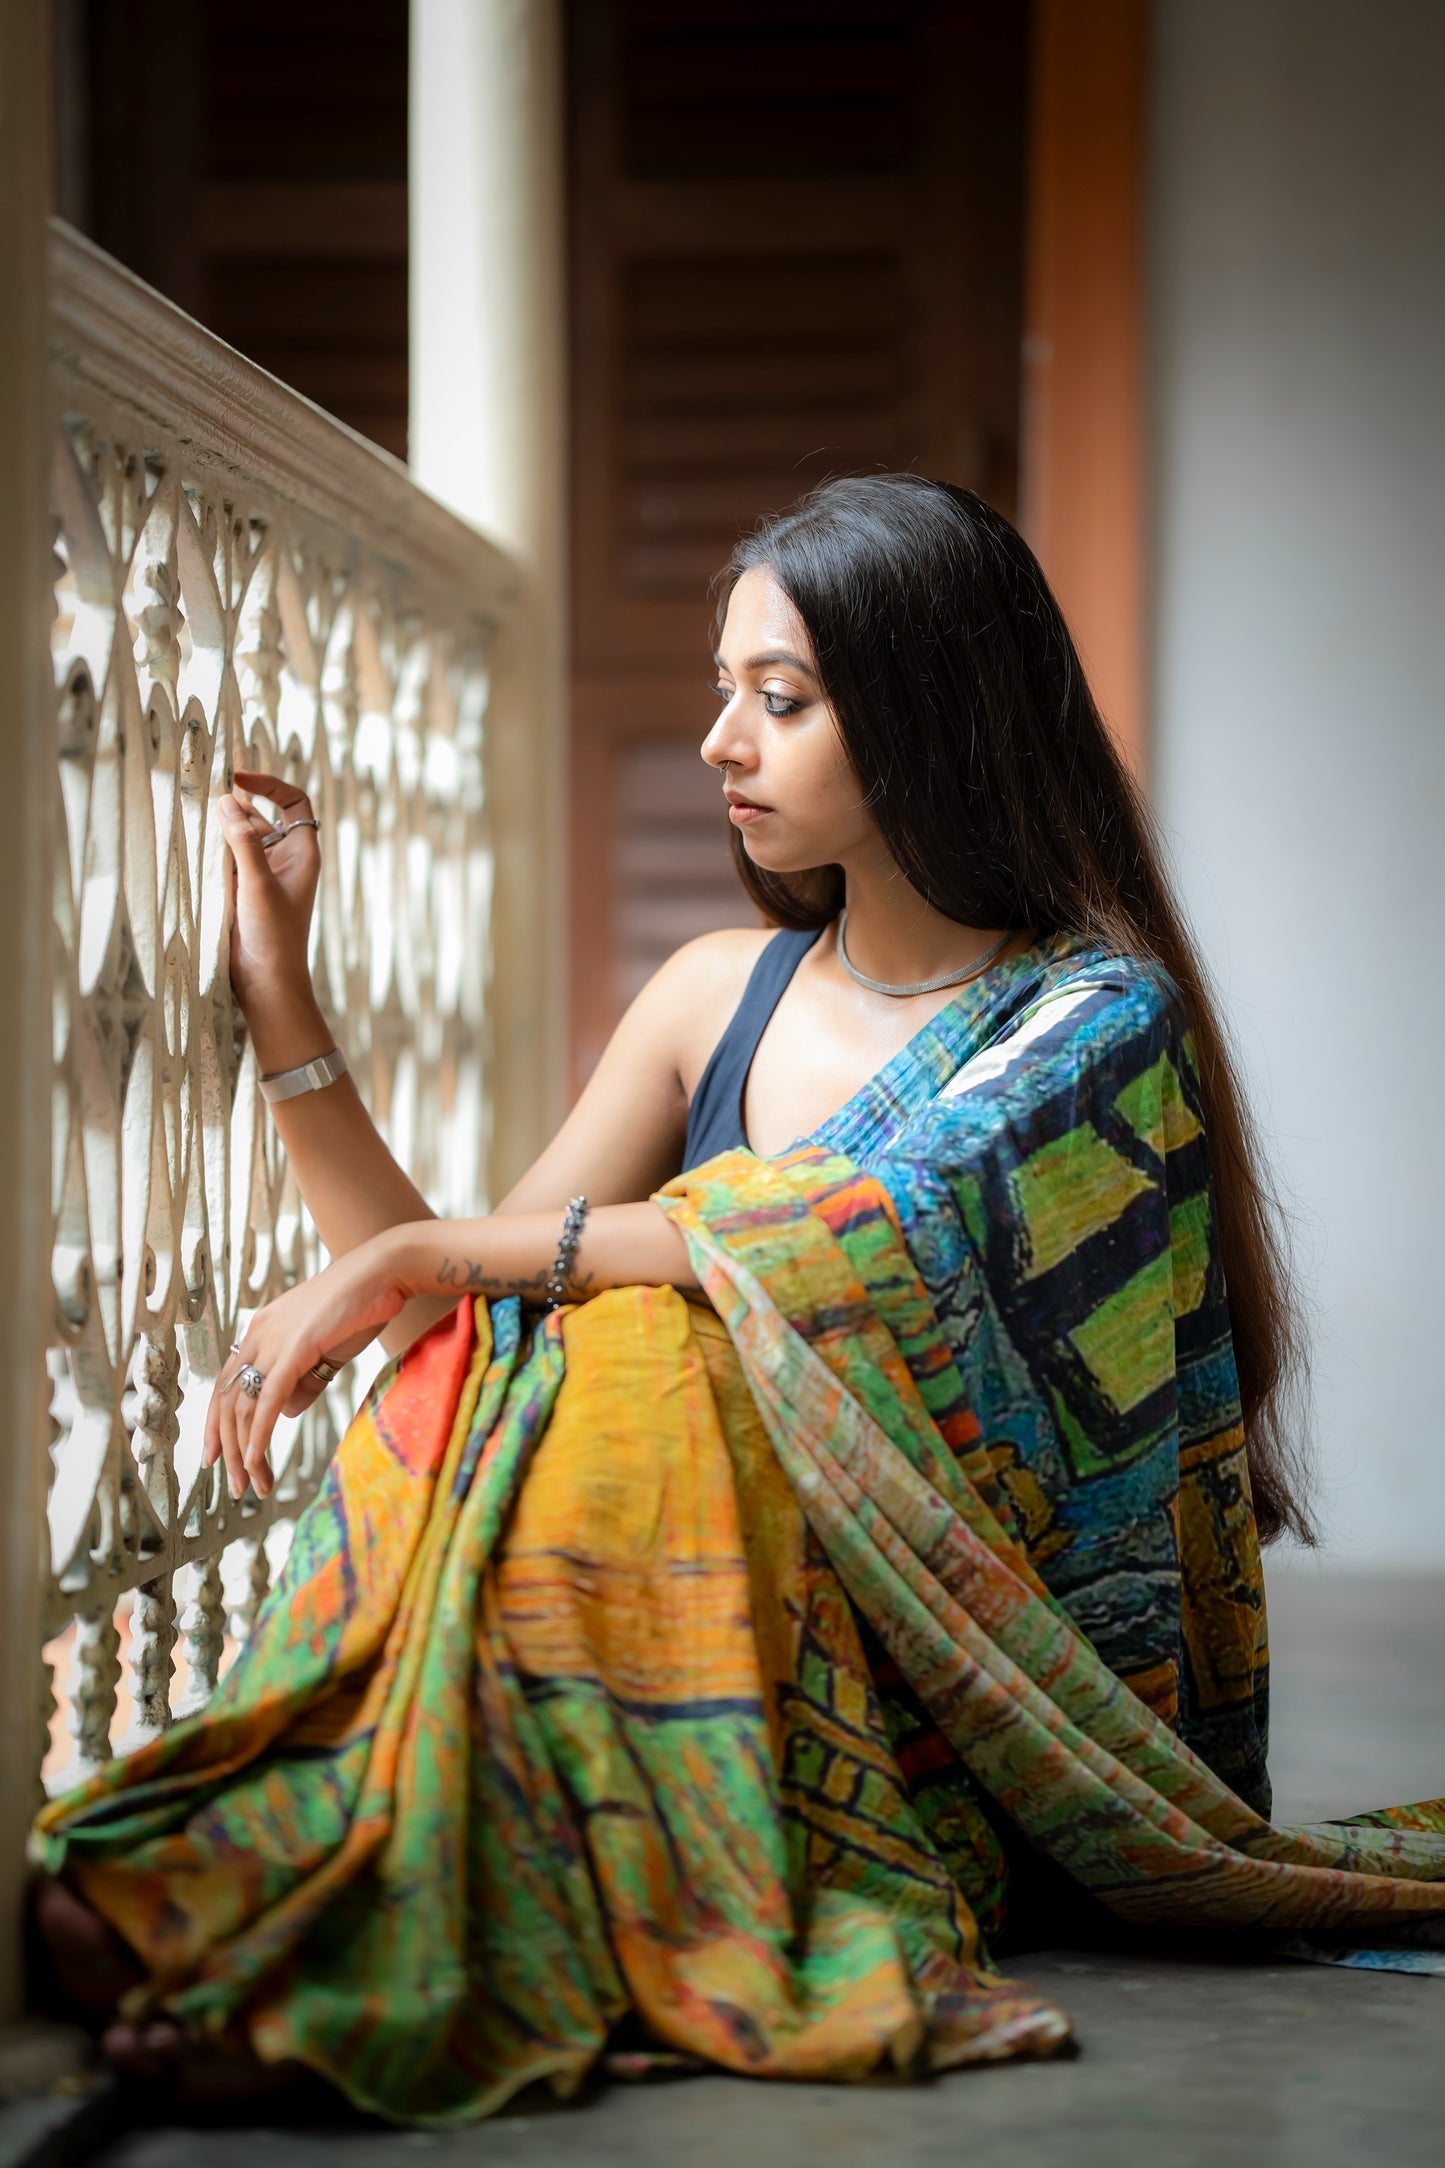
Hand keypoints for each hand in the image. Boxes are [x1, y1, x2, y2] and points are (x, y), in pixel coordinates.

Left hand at [205, 1234, 419, 1501]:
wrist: (387, 1271)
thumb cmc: (363, 1307)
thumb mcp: (326, 1349)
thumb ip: (303, 1380)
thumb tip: (283, 1413)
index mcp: (262, 1329)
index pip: (226, 1384)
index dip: (217, 1424)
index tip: (217, 1456)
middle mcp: (258, 1333)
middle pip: (227, 1401)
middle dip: (227, 1448)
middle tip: (233, 1485)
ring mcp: (274, 1339)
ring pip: (245, 1406)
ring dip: (244, 1450)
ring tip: (252, 1484)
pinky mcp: (295, 1348)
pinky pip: (268, 1399)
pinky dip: (259, 1432)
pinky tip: (255, 1458)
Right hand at [219, 770, 321, 1025]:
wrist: (266, 983)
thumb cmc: (273, 935)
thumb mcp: (256, 883)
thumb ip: (243, 841)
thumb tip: (227, 801)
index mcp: (303, 852)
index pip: (294, 801)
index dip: (269, 783)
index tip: (237, 777)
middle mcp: (286, 860)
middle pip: (263, 816)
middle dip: (237, 808)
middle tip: (206, 804)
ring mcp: (265, 875)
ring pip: (242, 838)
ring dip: (224, 831)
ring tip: (200, 827)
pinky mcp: (245, 891)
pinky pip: (230, 860)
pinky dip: (217, 852)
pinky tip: (198, 852)